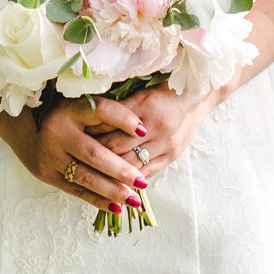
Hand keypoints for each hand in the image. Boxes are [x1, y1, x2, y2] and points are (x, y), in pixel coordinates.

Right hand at [11, 94, 152, 215]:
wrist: (24, 129)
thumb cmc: (63, 115)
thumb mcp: (80, 105)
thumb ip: (104, 113)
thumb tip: (140, 130)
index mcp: (70, 109)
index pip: (100, 110)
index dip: (123, 119)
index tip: (143, 131)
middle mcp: (57, 132)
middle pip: (93, 153)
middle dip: (120, 169)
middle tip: (141, 182)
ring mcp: (50, 156)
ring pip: (85, 177)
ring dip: (111, 190)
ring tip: (133, 200)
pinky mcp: (47, 175)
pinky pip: (76, 190)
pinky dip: (97, 200)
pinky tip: (116, 207)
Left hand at [85, 83, 214, 180]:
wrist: (198, 96)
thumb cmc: (166, 90)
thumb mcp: (142, 91)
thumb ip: (119, 107)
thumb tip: (89, 117)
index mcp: (145, 104)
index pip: (110, 124)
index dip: (91, 133)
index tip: (75, 138)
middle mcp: (156, 126)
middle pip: (117, 147)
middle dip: (95, 155)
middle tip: (77, 160)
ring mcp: (166, 143)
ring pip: (131, 165)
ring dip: (111, 172)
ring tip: (92, 174)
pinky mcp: (172, 155)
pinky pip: (148, 172)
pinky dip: (130, 178)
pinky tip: (116, 183)